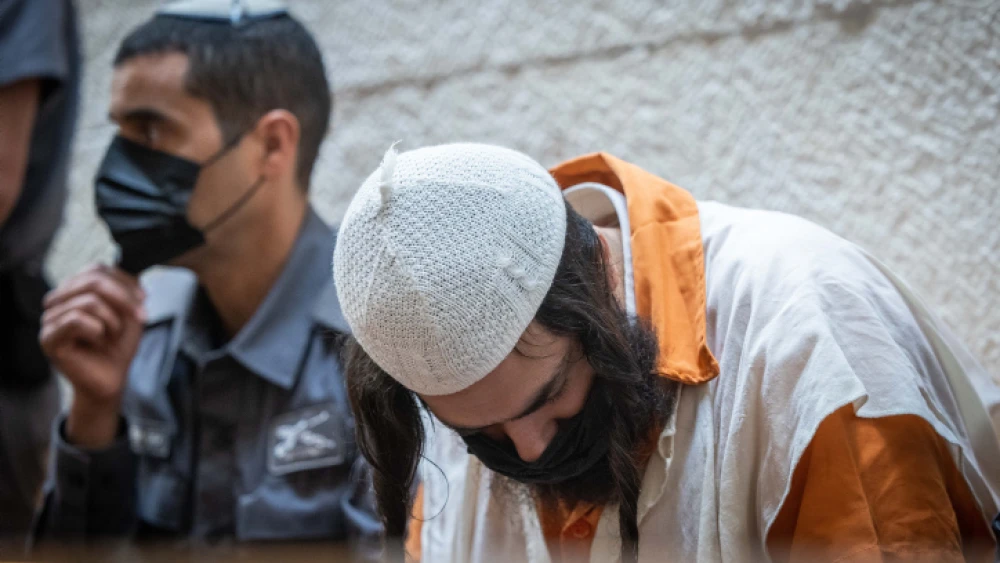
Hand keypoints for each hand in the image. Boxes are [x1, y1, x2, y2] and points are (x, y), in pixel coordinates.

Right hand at [39, 265, 145, 447]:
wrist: (112, 378)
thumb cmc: (118, 346)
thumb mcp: (129, 312)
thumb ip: (125, 289)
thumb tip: (128, 271)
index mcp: (74, 290)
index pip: (96, 268)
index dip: (125, 282)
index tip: (144, 300)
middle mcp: (58, 301)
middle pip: (92, 280)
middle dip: (124, 299)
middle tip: (140, 317)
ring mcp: (49, 319)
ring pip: (88, 301)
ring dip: (113, 320)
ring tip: (113, 335)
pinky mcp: (48, 338)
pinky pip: (76, 320)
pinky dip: (98, 330)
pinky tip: (99, 341)